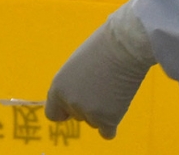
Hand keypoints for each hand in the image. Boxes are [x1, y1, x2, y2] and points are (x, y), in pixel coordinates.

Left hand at [43, 1, 153, 138]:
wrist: (125, 46)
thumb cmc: (103, 47)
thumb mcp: (77, 65)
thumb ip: (73, 84)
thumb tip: (78, 98)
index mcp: (58, 87)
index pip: (53, 113)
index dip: (64, 110)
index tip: (76, 103)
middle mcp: (70, 102)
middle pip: (77, 117)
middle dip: (88, 106)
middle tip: (102, 85)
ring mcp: (89, 113)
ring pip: (94, 122)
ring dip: (102, 111)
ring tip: (112, 87)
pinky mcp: (108, 120)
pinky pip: (107, 133)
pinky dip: (112, 124)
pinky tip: (118, 106)